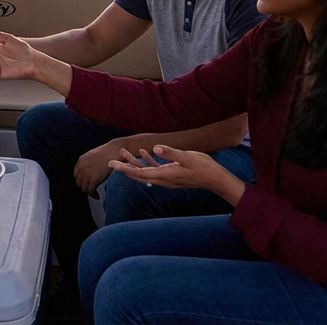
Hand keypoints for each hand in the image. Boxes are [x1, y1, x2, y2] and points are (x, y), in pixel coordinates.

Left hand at [75, 136, 147, 194]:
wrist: (115, 151)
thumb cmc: (108, 152)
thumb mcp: (94, 155)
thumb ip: (89, 163)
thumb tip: (90, 171)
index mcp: (81, 161)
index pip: (76, 175)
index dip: (81, 180)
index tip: (86, 183)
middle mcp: (82, 167)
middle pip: (79, 182)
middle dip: (85, 187)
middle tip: (91, 189)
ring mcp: (87, 174)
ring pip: (84, 188)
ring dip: (89, 192)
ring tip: (95, 194)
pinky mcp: (94, 180)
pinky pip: (90, 191)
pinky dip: (93, 195)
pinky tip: (97, 196)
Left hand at [108, 145, 242, 203]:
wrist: (216, 180)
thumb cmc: (204, 168)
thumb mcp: (188, 157)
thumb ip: (171, 153)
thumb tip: (155, 148)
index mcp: (165, 176)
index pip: (139, 173)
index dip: (124, 169)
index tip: (111, 165)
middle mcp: (163, 179)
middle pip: (138, 175)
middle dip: (124, 167)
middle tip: (110, 162)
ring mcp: (167, 178)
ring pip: (145, 171)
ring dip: (134, 163)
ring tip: (123, 152)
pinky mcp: (172, 175)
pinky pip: (155, 169)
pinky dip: (147, 161)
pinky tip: (144, 151)